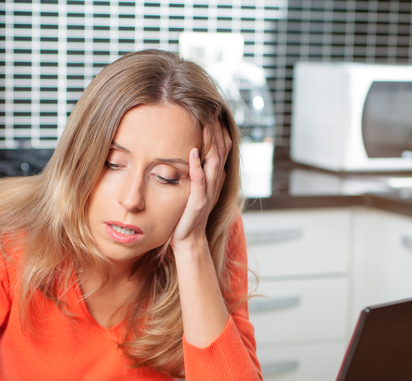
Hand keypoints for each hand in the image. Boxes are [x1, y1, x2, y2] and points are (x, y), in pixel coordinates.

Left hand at [171, 121, 231, 245]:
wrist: (189, 239)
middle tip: (213, 111)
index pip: (223, 150)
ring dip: (210, 143)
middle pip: (221, 152)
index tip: (216, 113)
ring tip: (206, 124)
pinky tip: (193, 152)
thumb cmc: (188, 214)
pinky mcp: (198, 202)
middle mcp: (215, 183)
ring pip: (213, 163)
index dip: (221, 132)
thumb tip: (197, 153)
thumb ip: (200, 173)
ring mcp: (208, 192)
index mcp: (215, 178)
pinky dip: (197, 165)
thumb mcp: (197, 189)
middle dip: (218, 131)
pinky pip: (199, 181)